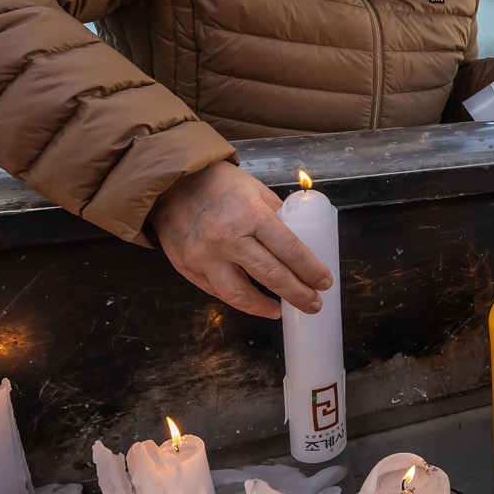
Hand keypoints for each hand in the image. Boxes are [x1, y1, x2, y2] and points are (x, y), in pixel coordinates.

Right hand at [149, 161, 331, 318]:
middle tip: (314, 304)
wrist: (169, 183)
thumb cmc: (217, 183)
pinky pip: (217, 291)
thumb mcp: (255, 190)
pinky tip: (253, 300)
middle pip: (271, 276)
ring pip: (240, 295)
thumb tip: (300, 241)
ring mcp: (205, 256)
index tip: (324, 282)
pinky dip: (238, 299)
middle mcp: (228, 238)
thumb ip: (276, 216)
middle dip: (298, 294)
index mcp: (251, 215)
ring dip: (265, 307)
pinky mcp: (188, 267)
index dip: (311, 270)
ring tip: (281, 310)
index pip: (290, 250)